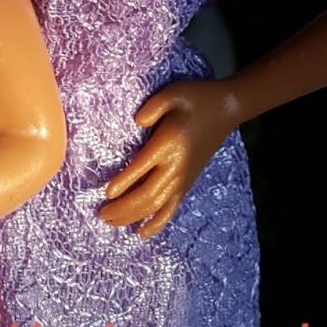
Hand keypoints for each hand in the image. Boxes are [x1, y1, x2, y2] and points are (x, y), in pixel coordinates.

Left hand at [100, 79, 239, 238]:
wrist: (226, 109)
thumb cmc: (195, 98)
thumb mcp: (172, 93)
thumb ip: (153, 107)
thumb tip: (137, 122)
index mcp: (168, 145)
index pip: (142, 168)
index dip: (124, 183)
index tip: (106, 193)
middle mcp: (176, 167)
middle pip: (147, 196)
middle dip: (123, 208)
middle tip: (101, 214)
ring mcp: (183, 178)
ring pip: (156, 206)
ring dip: (133, 217)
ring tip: (111, 222)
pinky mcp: (187, 182)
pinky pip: (171, 208)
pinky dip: (157, 223)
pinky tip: (142, 233)